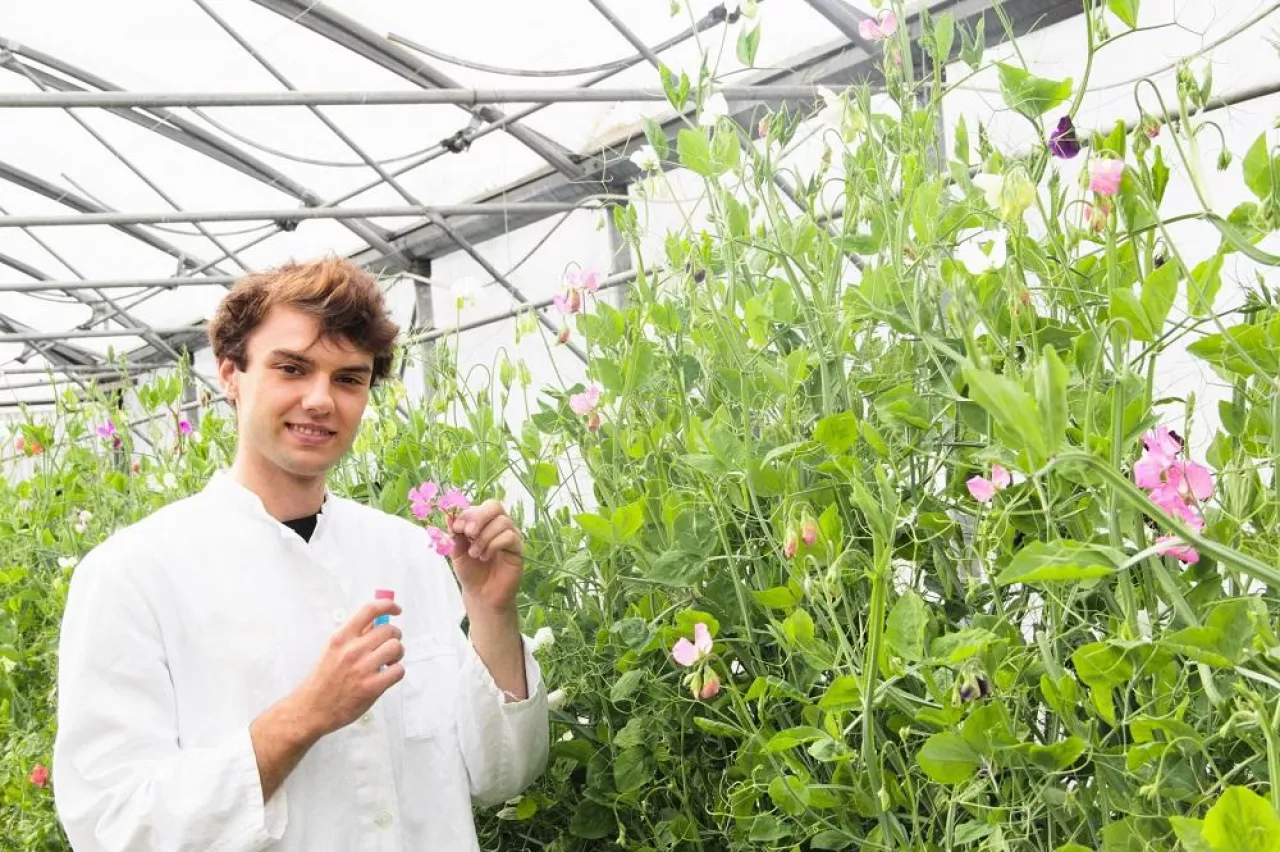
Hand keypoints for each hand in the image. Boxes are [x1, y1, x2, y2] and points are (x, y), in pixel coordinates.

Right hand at [293, 598, 404, 736]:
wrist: (311, 708)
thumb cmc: (322, 680)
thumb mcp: (332, 650)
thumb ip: (353, 636)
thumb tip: (375, 624)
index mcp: (341, 637)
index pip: (370, 610)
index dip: (388, 605)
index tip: (396, 610)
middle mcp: (352, 650)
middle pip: (389, 629)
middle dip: (395, 635)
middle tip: (390, 644)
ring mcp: (363, 668)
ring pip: (396, 647)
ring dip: (397, 653)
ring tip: (389, 660)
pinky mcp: (372, 687)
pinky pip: (398, 670)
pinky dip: (397, 671)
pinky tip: (388, 674)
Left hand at [446, 500, 524, 613]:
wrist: (480, 594)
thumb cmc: (470, 571)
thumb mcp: (457, 551)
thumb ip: (454, 534)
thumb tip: (448, 516)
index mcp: (482, 522)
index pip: (479, 506)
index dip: (467, 514)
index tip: (456, 528)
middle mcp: (498, 525)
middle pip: (494, 506)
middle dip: (479, 517)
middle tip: (468, 533)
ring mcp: (510, 535)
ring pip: (502, 522)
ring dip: (484, 537)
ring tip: (475, 554)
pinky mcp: (518, 548)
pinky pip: (509, 536)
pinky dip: (494, 545)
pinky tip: (485, 557)